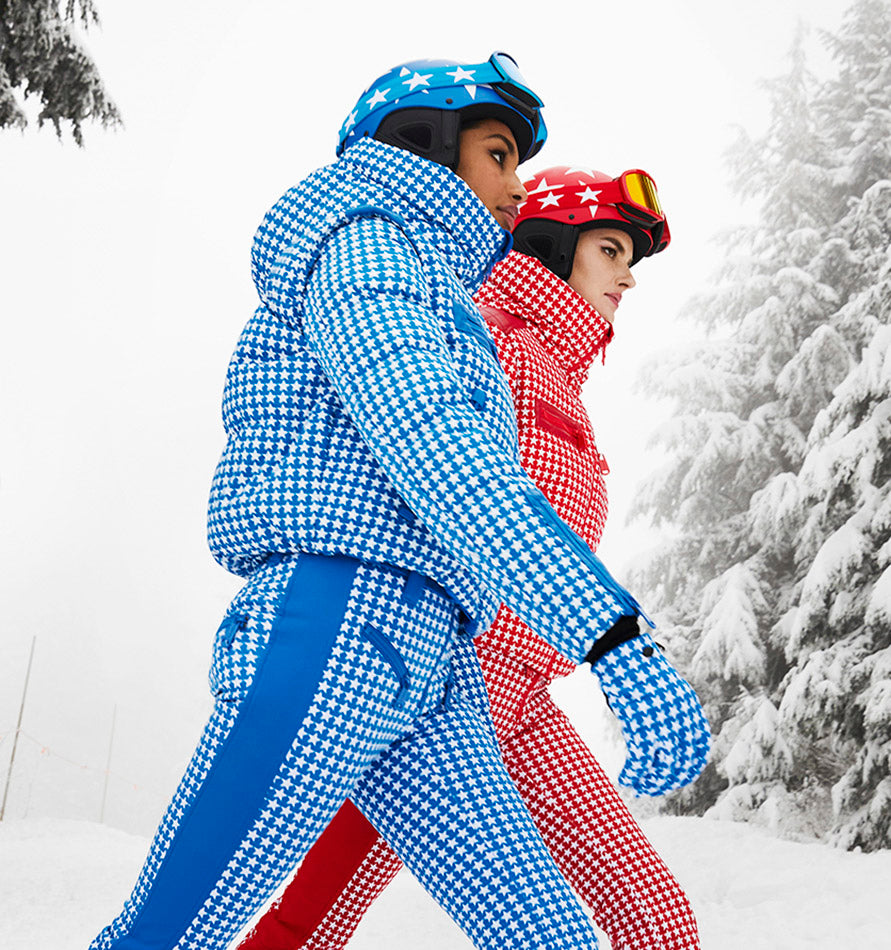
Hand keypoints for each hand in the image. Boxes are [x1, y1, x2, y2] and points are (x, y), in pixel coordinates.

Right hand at [590, 621, 709, 794]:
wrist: (620, 650)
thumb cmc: (636, 663)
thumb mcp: (664, 683)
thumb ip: (672, 705)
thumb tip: (669, 731)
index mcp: (689, 705)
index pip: (699, 746)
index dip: (690, 766)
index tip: (678, 775)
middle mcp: (681, 717)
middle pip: (684, 763)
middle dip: (670, 780)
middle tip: (656, 786)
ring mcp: (663, 723)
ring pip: (665, 769)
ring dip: (653, 783)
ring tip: (640, 787)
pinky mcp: (641, 726)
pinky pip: (640, 762)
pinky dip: (633, 774)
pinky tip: (626, 778)